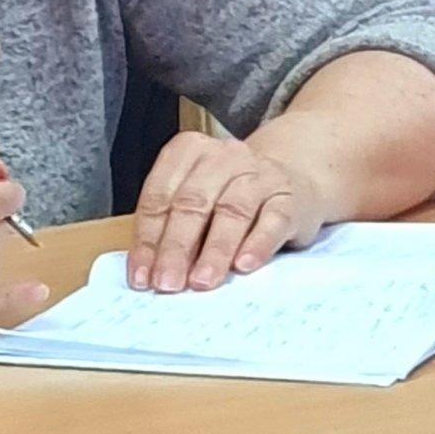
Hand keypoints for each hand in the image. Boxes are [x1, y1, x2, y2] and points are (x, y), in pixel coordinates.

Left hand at [127, 133, 325, 293]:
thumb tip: (149, 271)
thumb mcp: (199, 198)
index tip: (141, 276)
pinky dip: (257, 244)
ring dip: (214, 250)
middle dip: (176, 246)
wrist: (292, 176)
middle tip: (167, 283)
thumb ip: (173, 225)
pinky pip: (273, 220)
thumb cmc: (232, 193)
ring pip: (232, 211)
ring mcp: (259, 174)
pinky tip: (244, 266)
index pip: (160, 194)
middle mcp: (223, 156)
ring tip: (201, 282)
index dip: (148, 238)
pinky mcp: (289, 197)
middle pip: (193, 202)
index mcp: (189, 150)